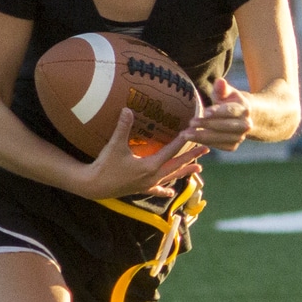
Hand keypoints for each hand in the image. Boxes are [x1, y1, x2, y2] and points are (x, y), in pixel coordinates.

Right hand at [66, 108, 209, 201]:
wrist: (94, 186)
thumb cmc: (105, 165)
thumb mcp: (114, 145)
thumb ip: (123, 127)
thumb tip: (127, 109)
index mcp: (150, 165)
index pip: (171, 151)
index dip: (182, 140)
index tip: (193, 132)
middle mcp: (153, 176)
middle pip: (177, 164)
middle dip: (192, 157)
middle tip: (207, 149)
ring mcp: (148, 184)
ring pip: (171, 177)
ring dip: (185, 171)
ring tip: (199, 168)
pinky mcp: (141, 189)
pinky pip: (157, 189)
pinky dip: (165, 190)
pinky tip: (171, 192)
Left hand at [193, 79, 252, 151]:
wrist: (240, 117)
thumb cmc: (229, 101)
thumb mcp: (227, 93)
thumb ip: (222, 88)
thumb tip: (220, 81)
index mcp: (244, 109)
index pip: (231, 111)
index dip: (218, 112)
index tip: (205, 112)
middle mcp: (245, 125)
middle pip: (224, 126)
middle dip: (207, 124)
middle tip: (191, 123)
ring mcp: (240, 137)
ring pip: (220, 138)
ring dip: (202, 137)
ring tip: (186, 134)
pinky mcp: (232, 146)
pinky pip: (217, 145)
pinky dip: (204, 142)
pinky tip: (192, 138)